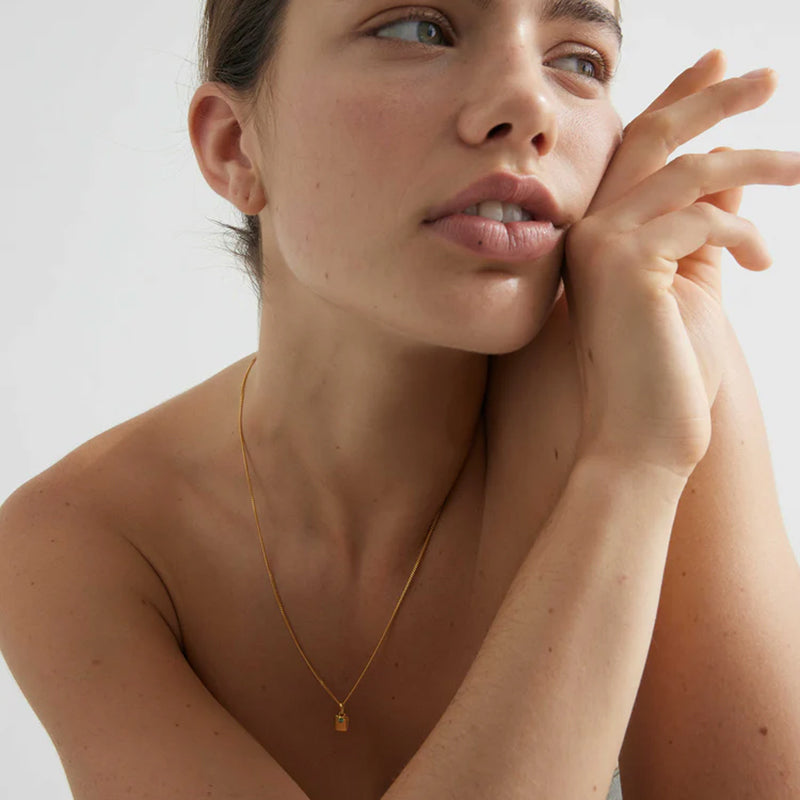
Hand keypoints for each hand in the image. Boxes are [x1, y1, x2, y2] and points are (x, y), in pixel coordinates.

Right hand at [561, 51, 799, 478]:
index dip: (676, 101)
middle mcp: (587, 232)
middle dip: (713, 97)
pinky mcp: (624, 262)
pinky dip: (744, 234)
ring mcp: (599, 244)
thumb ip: (704, 226)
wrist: (642, 434)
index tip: (717, 65)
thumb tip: (733, 179)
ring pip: (690, 170)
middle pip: (652, 137)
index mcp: (597, 237)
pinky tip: (762, 265)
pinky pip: (704, 218)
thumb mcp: (693, 282)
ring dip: (758, 162)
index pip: (634, 153)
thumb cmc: (667, 371)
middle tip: (770, 76)